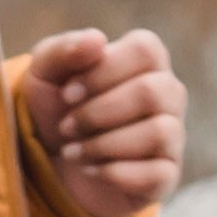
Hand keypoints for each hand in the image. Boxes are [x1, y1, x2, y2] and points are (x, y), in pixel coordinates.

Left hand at [18, 25, 183, 216]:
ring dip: (104, 145)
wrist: (51, 163)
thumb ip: (64, 50)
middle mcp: (168, 94)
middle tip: (66, 127)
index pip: (145, 51)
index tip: (66, 94)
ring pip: (158, 133)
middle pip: (152, 92)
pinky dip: (115, 174)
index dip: (102, 72)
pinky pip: (157, 174)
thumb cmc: (56, 109)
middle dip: (98, 113)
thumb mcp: (45, 73)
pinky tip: (91, 170)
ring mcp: (172, 135)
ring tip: (73, 152)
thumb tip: (97, 41)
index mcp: (146, 60)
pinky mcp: (166, 175)